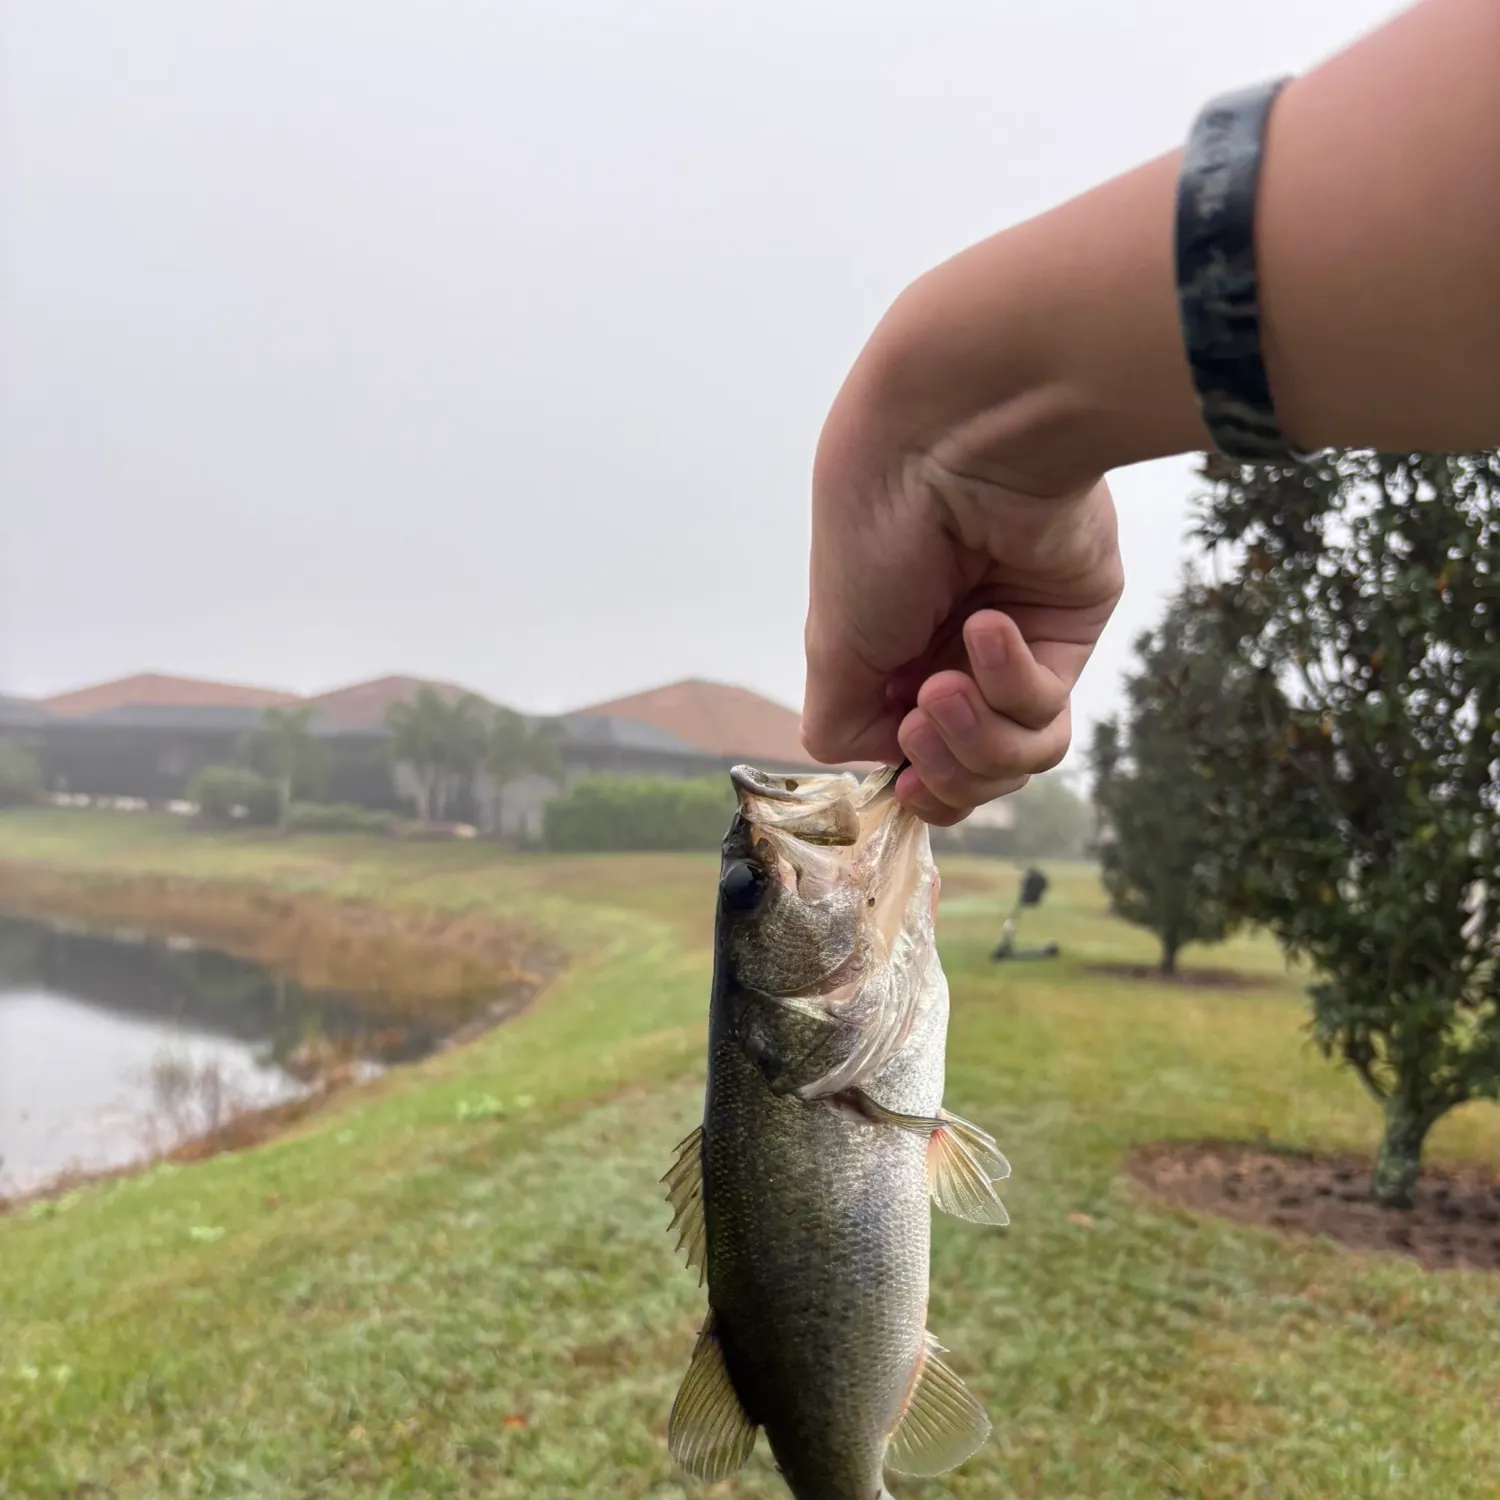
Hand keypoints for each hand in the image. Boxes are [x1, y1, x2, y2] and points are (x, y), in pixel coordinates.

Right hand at [801, 358, 1122, 824]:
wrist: (947, 443)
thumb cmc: (872, 533)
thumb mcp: (832, 644)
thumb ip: (842, 721)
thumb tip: (884, 760)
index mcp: (892, 661)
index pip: (917, 763)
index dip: (917, 784)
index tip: (902, 778)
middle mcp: (952, 658)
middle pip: (972, 774)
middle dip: (948, 767)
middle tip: (924, 718)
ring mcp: (1016, 648)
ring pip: (1019, 756)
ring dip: (980, 736)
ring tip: (950, 686)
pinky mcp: (1070, 630)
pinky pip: (1051, 705)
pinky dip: (1014, 678)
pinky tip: (990, 625)